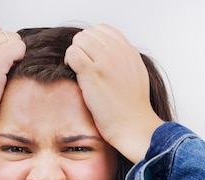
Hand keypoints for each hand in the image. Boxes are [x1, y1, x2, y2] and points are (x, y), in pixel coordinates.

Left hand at [64, 24, 163, 162]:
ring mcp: (106, 61)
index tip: (91, 57)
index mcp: (129, 51)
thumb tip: (107, 54)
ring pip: (79, 40)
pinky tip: (75, 75)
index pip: (103, 29)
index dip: (92, 42)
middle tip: (81, 66)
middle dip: (81, 48)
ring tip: (78, 70)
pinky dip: (69, 62)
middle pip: (88, 33)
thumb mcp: (135, 74)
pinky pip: (72, 53)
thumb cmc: (132, 107)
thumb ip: (123, 59)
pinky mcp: (93, 73)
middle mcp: (118, 52)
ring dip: (74, 54)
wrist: (133, 125)